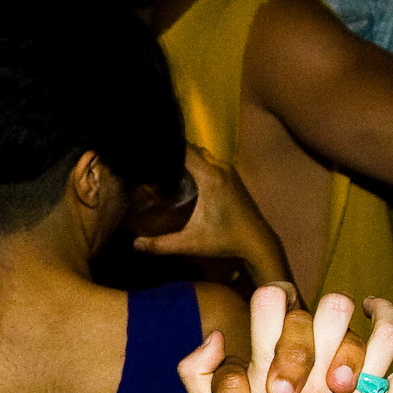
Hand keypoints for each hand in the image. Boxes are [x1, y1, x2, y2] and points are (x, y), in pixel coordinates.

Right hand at [133, 145, 286, 277]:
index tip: (147, 151)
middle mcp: (220, 168)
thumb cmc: (224, 241)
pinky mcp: (232, 177)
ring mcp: (229, 171)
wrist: (257, 242)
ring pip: (202, 155)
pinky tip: (183, 176)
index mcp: (210, 177)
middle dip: (173, 152)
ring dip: (185, 158)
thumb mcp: (189, 243)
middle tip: (152, 161)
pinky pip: (209, 161)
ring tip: (164, 167)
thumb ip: (160, 244)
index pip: (185, 150)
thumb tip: (134, 244)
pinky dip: (195, 163)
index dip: (166, 148)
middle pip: (192, 149)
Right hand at [156, 285, 392, 392]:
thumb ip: (199, 376)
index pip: (272, 305)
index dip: (277, 299)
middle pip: (332, 310)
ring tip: (378, 313)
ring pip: (380, 334)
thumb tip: (213, 336)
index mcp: (264, 378)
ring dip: (383, 317)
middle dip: (332, 309)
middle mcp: (310, 385)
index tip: (282, 308)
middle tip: (332, 324)